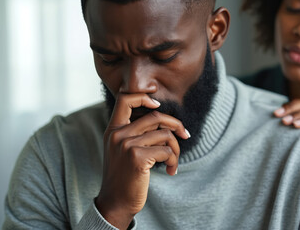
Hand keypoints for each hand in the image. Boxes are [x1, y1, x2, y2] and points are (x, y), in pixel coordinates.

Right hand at [96, 93, 190, 228]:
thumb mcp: (123, 150)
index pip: (125, 98)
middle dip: (176, 126)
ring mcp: (126, 145)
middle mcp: (118, 134)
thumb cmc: (125, 176)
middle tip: (185, 135)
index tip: (158, 108)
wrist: (116, 202)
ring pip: (165, 134)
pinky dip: (173, 160)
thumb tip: (166, 123)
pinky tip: (170, 170)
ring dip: (175, 149)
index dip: (145, 97)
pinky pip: (166, 150)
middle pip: (156, 116)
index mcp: (113, 129)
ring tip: (173, 162)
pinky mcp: (137, 157)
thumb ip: (136, 133)